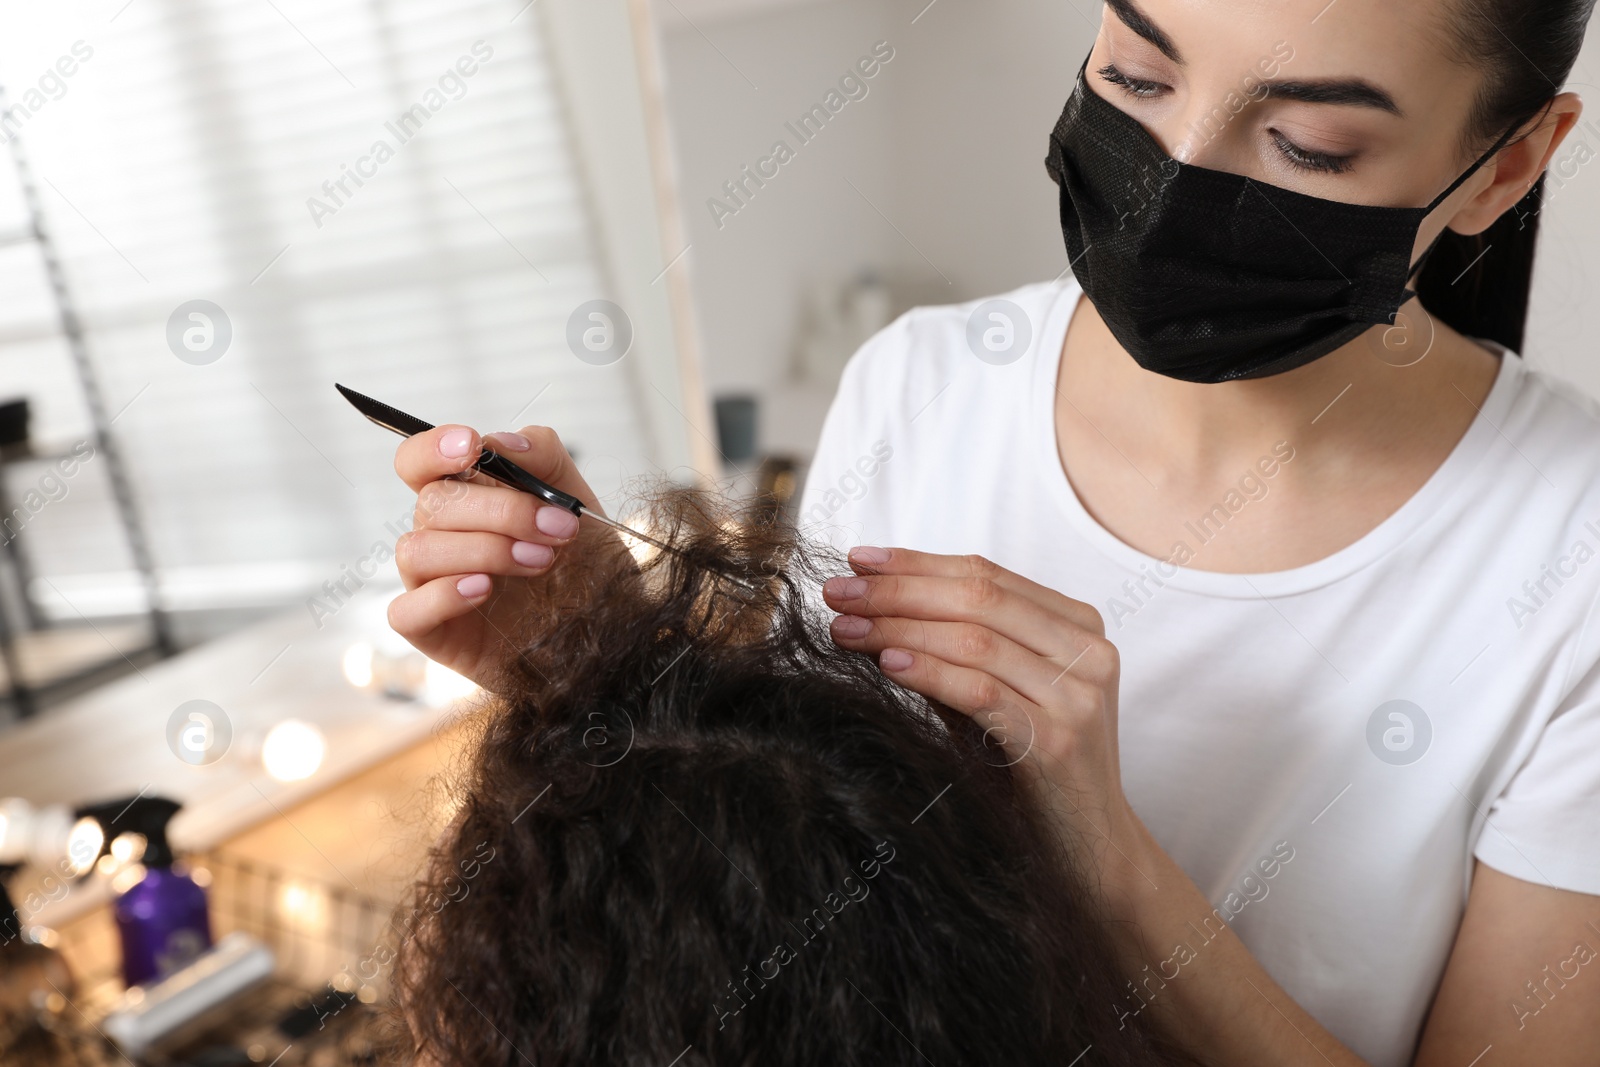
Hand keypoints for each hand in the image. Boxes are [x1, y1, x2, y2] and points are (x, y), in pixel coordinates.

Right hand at [388, 424, 612, 691]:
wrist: (609, 634)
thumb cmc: (585, 568)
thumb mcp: (579, 504)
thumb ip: (545, 459)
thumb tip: (501, 441)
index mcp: (465, 498)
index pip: (418, 462)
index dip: (433, 448)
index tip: (472, 447)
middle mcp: (441, 536)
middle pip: (433, 502)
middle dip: (502, 510)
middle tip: (559, 529)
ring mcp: (432, 584)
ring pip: (418, 549)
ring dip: (484, 549)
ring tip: (540, 562)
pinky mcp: (433, 632)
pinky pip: (406, 610)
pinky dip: (444, 595)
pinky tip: (485, 590)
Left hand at [822, 546, 1134, 852]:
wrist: (1088, 847)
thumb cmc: (1030, 766)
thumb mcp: (999, 690)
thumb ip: (957, 645)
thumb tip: (871, 601)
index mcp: (1077, 624)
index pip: (987, 573)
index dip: (916, 562)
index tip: (857, 560)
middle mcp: (1087, 650)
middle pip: (978, 598)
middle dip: (898, 591)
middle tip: (838, 592)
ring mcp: (1077, 695)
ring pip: (975, 639)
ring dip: (900, 628)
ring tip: (846, 628)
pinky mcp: (1058, 740)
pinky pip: (981, 692)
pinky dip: (930, 672)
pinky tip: (887, 664)